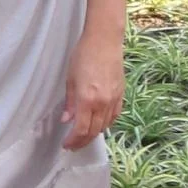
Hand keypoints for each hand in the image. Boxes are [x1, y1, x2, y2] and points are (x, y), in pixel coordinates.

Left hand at [61, 31, 124, 150]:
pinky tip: (99, 124)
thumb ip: (69, 103)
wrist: (104, 41)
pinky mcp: (121, 94)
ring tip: (84, 136)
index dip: (73, 141)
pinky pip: (114, 116)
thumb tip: (66, 120)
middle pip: (93, 131)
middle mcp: (102, 103)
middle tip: (73, 146)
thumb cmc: (83, 56)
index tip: (66, 145)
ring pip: (105, 126)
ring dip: (94, 134)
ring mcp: (114, 99)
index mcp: (87, 99)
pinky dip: (106, 123)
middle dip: (82, 141)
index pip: (81, 129)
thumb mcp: (70, 79)